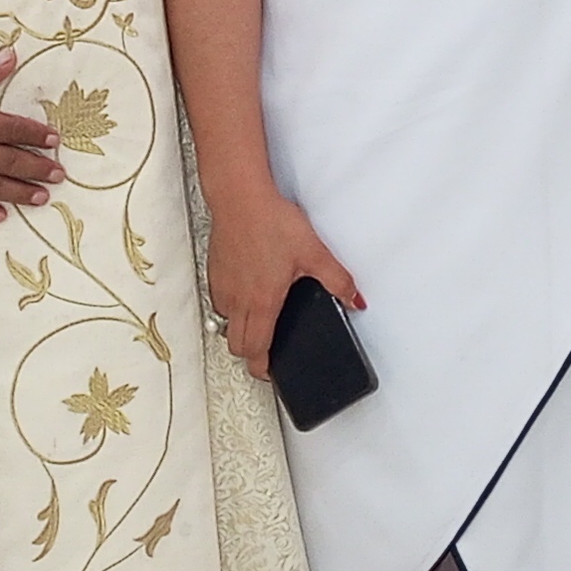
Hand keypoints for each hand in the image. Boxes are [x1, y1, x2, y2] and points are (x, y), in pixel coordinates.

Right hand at [203, 187, 363, 383]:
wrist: (240, 198)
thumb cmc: (271, 222)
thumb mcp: (314, 252)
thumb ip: (338, 281)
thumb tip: (355, 300)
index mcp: (262, 303)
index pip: (255, 351)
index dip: (261, 368)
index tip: (270, 372)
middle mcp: (238, 300)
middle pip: (236, 345)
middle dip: (250, 354)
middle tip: (266, 351)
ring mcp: (223, 287)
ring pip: (226, 323)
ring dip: (240, 329)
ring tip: (259, 319)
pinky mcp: (214, 273)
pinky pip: (220, 302)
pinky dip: (231, 307)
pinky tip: (247, 291)